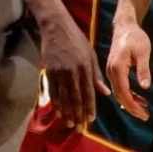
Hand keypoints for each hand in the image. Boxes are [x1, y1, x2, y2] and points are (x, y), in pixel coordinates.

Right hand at [39, 12, 110, 126]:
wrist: (55, 26)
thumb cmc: (76, 39)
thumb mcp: (91, 54)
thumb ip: (97, 75)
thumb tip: (105, 93)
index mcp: (85, 67)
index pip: (88, 92)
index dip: (89, 107)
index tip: (90, 119)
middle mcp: (71, 71)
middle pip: (75, 97)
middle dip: (77, 113)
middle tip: (79, 126)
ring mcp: (58, 70)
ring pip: (62, 95)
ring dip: (66, 111)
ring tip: (69, 122)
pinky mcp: (48, 69)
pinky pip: (51, 89)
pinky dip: (55, 101)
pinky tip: (57, 109)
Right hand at [107, 19, 152, 120]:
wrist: (124, 26)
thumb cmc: (136, 37)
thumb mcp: (143, 52)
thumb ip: (143, 69)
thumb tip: (145, 87)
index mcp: (117, 67)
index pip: (123, 92)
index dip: (133, 105)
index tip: (144, 114)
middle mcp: (110, 70)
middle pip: (119, 95)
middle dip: (132, 108)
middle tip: (146, 117)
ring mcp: (110, 70)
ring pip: (118, 92)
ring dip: (130, 102)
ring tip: (144, 110)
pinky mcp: (113, 70)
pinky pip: (119, 86)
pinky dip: (128, 95)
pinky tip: (138, 99)